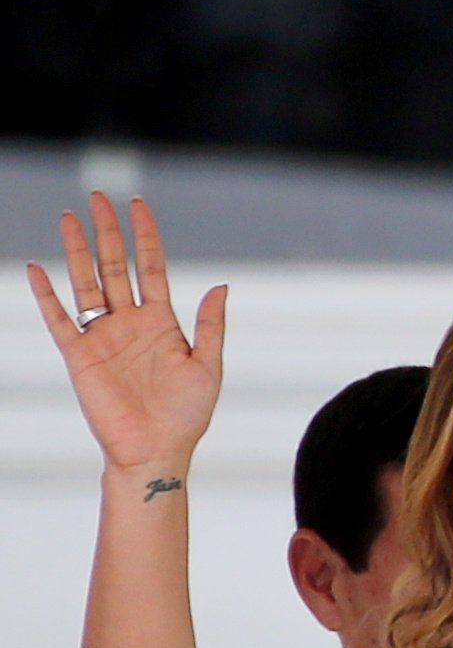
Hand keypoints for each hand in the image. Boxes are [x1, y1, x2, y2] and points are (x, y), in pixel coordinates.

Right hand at [27, 194, 225, 472]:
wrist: (157, 450)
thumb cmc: (187, 415)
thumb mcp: (209, 367)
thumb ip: (210, 325)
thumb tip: (221, 285)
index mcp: (162, 322)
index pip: (151, 267)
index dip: (145, 236)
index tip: (138, 204)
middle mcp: (130, 322)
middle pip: (116, 266)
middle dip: (108, 231)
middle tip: (98, 197)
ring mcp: (103, 336)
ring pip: (87, 283)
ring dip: (77, 251)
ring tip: (69, 218)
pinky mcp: (80, 355)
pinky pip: (59, 319)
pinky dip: (47, 295)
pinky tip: (37, 269)